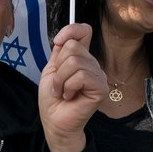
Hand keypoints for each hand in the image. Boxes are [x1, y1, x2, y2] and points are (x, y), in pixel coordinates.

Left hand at [39, 23, 105, 151]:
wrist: (54, 120)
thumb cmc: (53, 99)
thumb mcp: (51, 69)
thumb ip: (60, 52)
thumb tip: (64, 37)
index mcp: (81, 57)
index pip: (84, 31)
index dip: (71, 30)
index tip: (58, 42)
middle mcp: (92, 64)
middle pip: (73, 47)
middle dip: (58, 67)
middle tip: (58, 84)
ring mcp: (99, 76)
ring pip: (75, 62)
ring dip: (60, 79)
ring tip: (62, 92)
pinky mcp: (101, 88)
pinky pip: (81, 76)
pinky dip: (68, 86)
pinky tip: (69, 96)